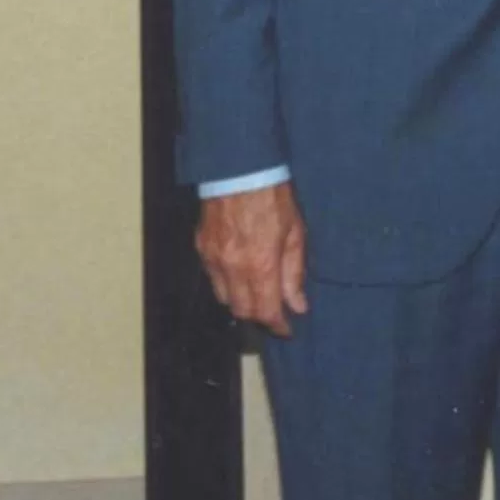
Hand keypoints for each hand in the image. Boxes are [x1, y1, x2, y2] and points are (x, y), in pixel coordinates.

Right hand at [196, 183, 307, 336]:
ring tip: (259, 293)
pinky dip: (226, 284)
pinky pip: (212, 279)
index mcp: (260, 264)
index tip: (287, 329)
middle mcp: (233, 267)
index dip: (277, 325)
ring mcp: (213, 259)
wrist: (241, 170)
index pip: (266, 311)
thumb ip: (295, 272)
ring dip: (242, 301)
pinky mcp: (202, 248)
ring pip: (225, 298)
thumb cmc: (274, 196)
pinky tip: (240, 274)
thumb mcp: (296, 232)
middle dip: (260, 316)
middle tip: (275, 311)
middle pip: (243, 311)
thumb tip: (298, 304)